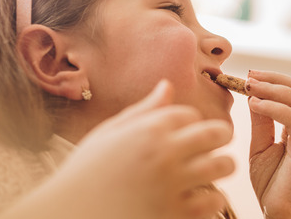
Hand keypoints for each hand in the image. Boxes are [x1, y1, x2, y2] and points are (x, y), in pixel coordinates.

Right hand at [0, 80, 234, 218]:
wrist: (67, 215)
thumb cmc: (85, 174)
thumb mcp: (108, 134)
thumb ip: (143, 109)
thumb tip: (167, 85)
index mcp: (148, 129)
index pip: (190, 114)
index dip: (190, 123)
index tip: (183, 135)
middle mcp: (164, 152)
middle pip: (217, 132)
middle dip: (219, 137)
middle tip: (211, 148)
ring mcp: (172, 184)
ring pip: (224, 165)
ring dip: (221, 167)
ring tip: (209, 173)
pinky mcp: (175, 213)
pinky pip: (214, 201)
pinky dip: (213, 199)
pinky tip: (199, 199)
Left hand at [246, 70, 290, 218]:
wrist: (283, 215)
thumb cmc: (273, 187)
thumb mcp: (260, 148)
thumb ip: (260, 123)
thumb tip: (253, 97)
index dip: (273, 81)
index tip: (249, 76)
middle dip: (274, 79)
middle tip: (249, 75)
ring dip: (273, 88)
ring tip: (249, 86)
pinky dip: (274, 107)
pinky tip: (255, 105)